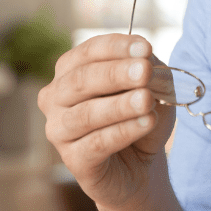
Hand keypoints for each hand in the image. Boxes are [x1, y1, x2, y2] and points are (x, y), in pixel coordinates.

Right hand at [38, 34, 175, 210]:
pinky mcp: (73, 161)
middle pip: (82, 80)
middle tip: (145, 70)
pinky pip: (97, 143)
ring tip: (147, 99)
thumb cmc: (142, 114)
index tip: (145, 47)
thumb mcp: (154, 85)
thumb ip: (150, 70)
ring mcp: (59, 131)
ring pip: (86, 114)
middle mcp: (57, 98)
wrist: (142, 163)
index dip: (117, 47)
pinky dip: (125, 130)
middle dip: (116, 73)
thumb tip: (146, 61)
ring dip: (120, 105)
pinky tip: (147, 121)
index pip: (89, 51)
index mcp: (72, 70)